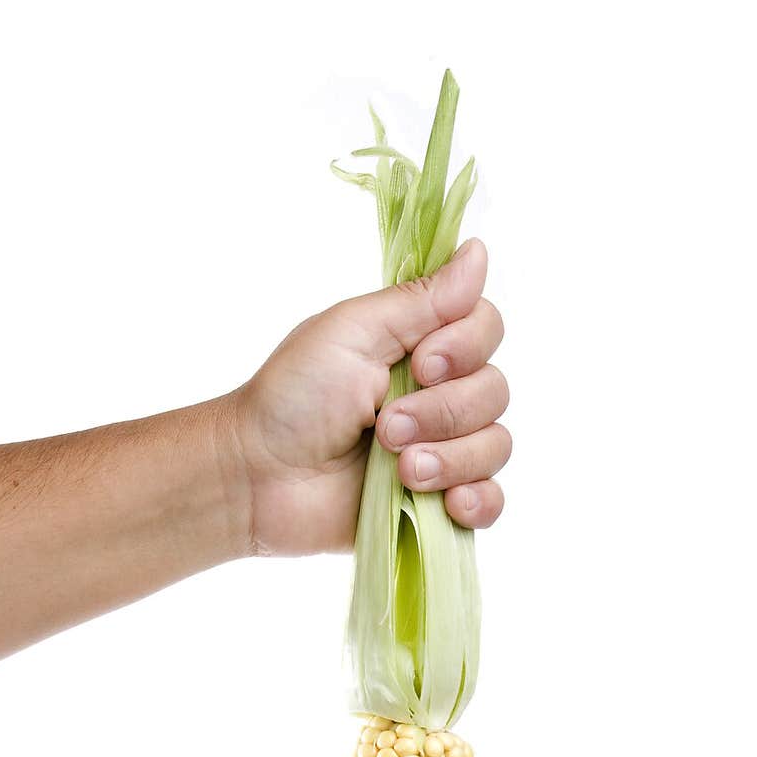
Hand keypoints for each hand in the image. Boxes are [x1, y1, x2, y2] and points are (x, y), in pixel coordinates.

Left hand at [233, 239, 509, 554]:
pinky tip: (450, 504)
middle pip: (495, 391)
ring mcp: (443, 450)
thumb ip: (421, 299)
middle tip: (385, 426)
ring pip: (495, 446)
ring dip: (451, 458)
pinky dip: (478, 503)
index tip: (420, 363)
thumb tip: (479, 251)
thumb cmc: (293, 397)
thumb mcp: (353, 331)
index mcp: (422, 346)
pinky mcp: (439, 504)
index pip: (487, 329)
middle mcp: (441, 394)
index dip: (465, 348)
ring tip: (401, 470)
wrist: (261, 477)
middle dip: (443, 412)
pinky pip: (491, 502)